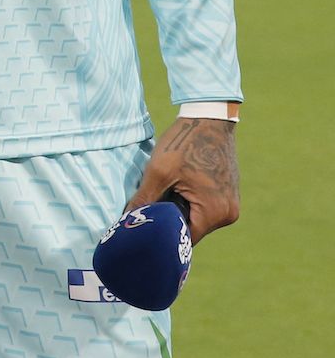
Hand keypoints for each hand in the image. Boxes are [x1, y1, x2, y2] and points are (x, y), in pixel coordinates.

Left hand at [126, 117, 239, 241]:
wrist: (208, 118)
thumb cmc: (184, 143)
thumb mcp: (158, 172)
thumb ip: (144, 200)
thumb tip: (126, 220)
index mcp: (216, 213)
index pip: (184, 239)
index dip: (162, 233)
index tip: (144, 227)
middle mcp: (229, 213)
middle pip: (190, 228)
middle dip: (169, 219)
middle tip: (149, 206)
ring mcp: (231, 204)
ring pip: (196, 217)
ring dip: (178, 208)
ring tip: (164, 191)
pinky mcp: (228, 193)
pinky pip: (204, 206)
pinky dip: (188, 200)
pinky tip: (177, 185)